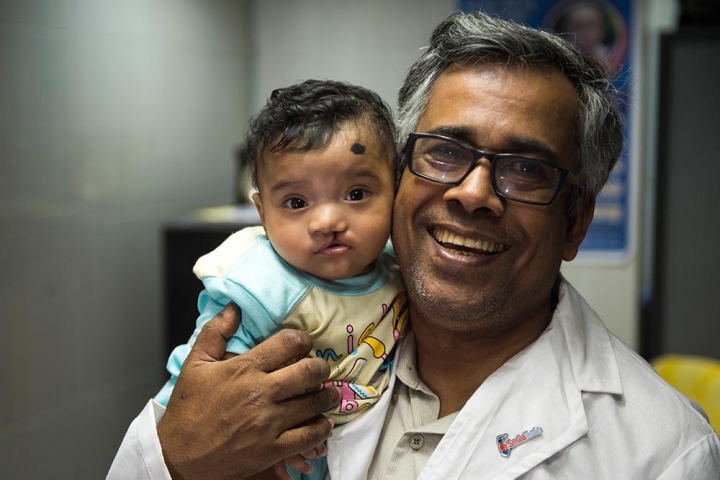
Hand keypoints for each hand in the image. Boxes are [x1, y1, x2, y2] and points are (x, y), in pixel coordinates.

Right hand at [157, 303, 339, 478]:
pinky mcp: (271, 450)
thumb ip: (215, 332)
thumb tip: (233, 307)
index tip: (304, 345)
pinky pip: (308, 436)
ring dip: (327, 396)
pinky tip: (322, 423)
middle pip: (309, 371)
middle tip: (320, 369)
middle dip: (321, 367)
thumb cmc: (187, 410)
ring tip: (328, 394)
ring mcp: (267, 423)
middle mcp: (259, 393)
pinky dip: (321, 428)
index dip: (303, 340)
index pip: (288, 343)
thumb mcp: (195, 364)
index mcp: (243, 369)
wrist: (177, 456)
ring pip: (314, 403)